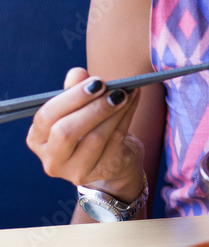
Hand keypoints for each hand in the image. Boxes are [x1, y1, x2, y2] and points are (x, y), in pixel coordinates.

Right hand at [26, 67, 144, 199]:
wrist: (113, 157)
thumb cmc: (90, 126)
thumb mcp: (78, 107)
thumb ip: (73, 89)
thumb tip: (77, 74)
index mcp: (38, 139)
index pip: (47, 116)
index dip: (72, 97)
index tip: (96, 82)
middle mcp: (52, 159)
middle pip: (65, 132)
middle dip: (93, 108)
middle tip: (115, 90)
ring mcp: (75, 171)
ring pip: (95, 138)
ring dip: (115, 112)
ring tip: (127, 93)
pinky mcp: (101, 172)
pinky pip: (115, 141)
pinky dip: (127, 117)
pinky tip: (133, 100)